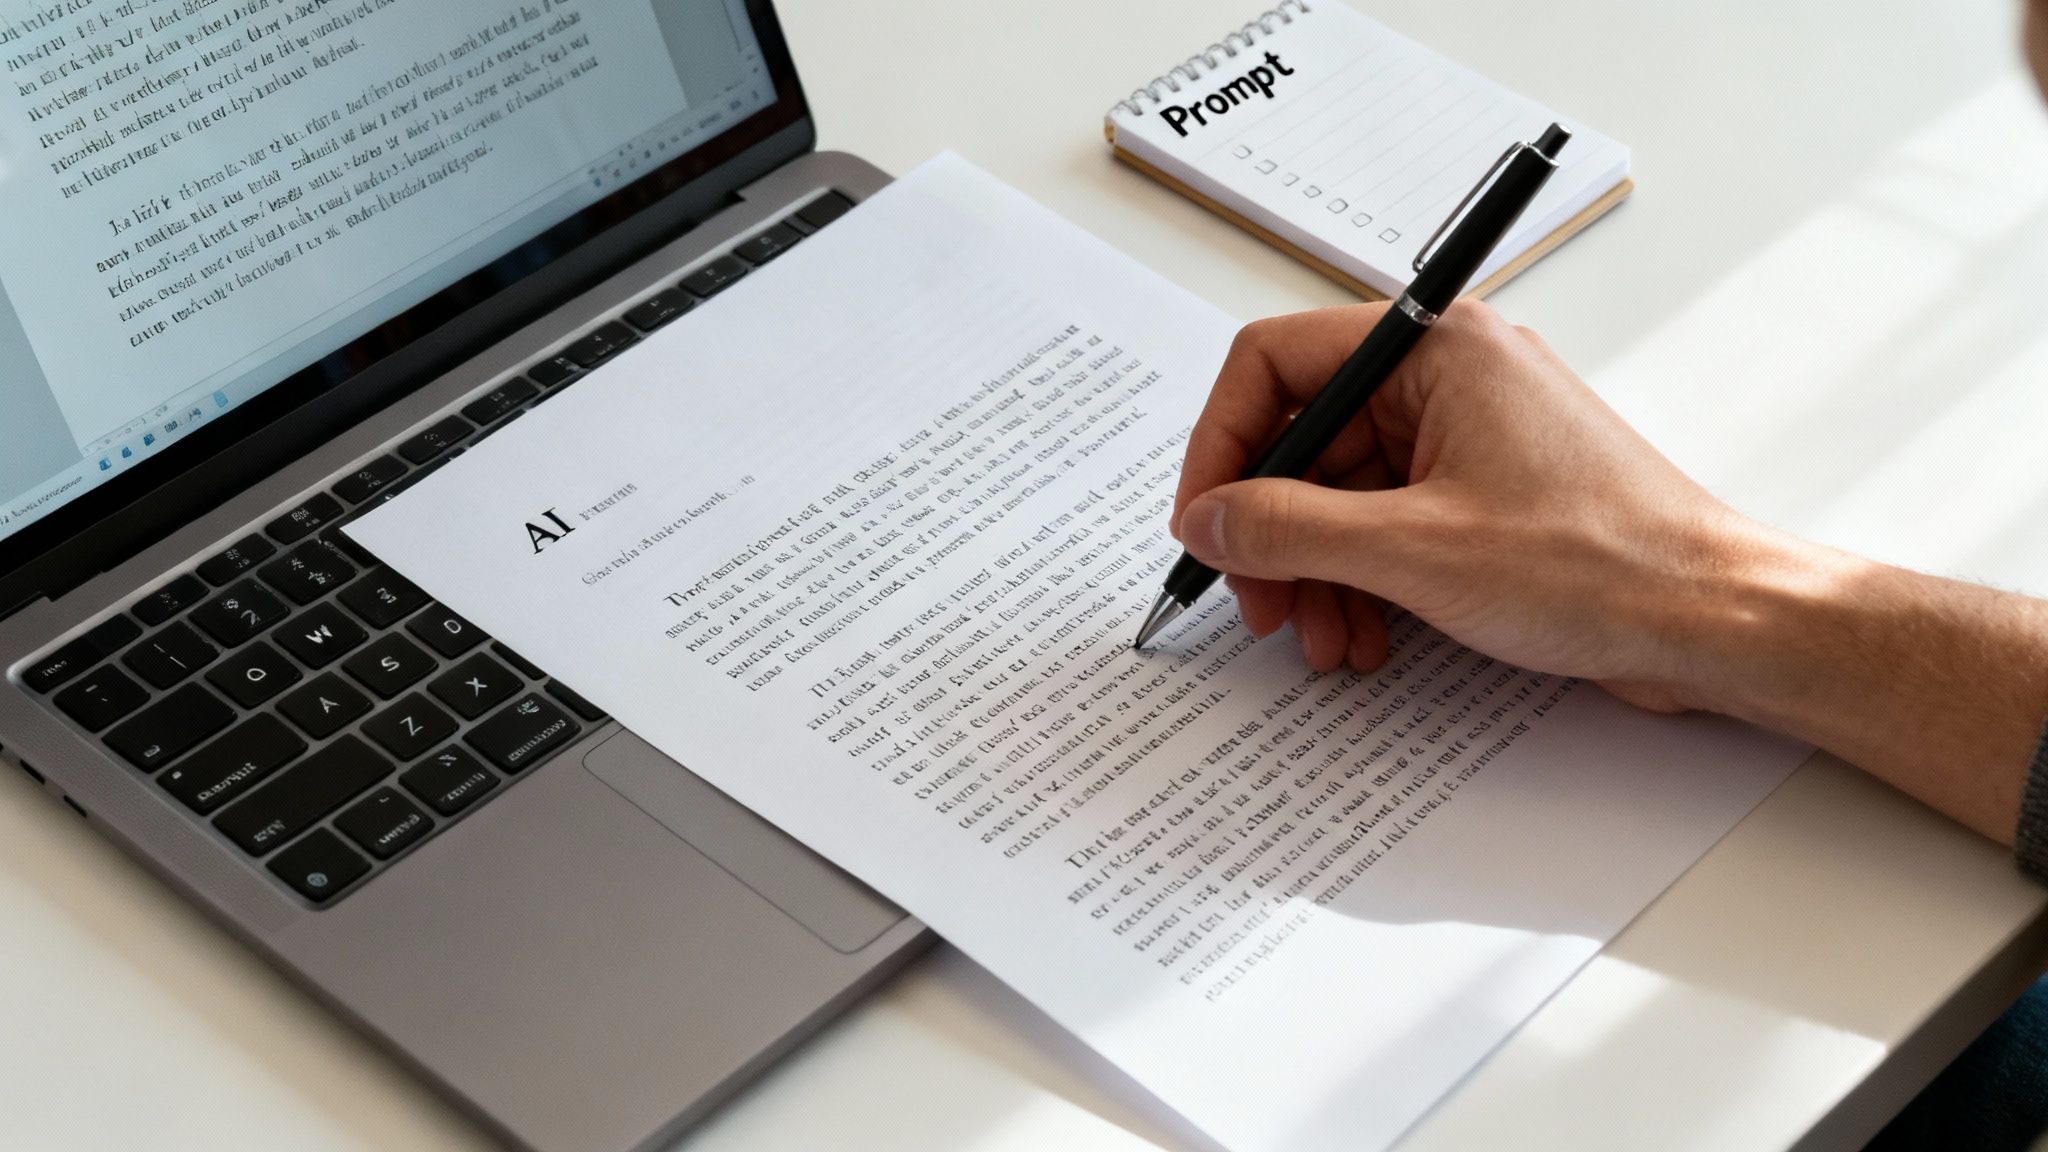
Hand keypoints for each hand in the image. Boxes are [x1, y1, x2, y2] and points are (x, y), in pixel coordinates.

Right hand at [1170, 300, 2047, 848]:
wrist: (1716, 621)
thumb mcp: (1416, 551)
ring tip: (1320, 640)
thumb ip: (1292, 528)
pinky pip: (1388, 524)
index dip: (1222, 443)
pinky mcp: (1486, 495)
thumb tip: (1211, 517)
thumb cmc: (1604, 564)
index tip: (1203, 520)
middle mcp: (1450, 377)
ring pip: (1342, 492)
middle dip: (1271, 529)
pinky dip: (1361, 581)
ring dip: (1314, 570)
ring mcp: (1470, 437)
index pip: (1276, 360)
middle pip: (1305, 436)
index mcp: (1437, 349)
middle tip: (1256, 601)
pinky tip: (1365, 639)